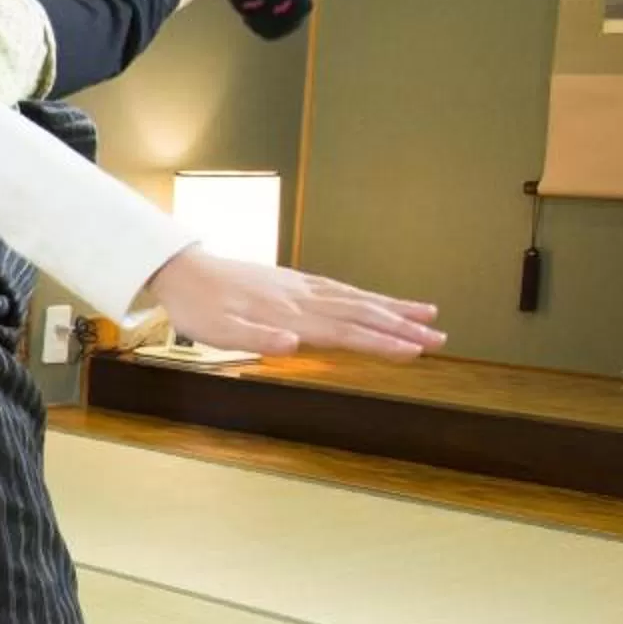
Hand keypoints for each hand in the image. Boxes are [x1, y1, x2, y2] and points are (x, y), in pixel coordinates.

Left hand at [142, 248, 443, 359]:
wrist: (181, 271)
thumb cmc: (198, 308)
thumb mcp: (217, 332)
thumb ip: (256, 339)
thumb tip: (293, 345)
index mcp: (288, 315)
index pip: (344, 332)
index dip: (380, 343)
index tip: (415, 352)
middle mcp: (301, 298)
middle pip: (361, 314)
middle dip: (402, 328)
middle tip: (441, 339)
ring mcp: (300, 287)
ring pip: (356, 298)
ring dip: (393, 308)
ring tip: (429, 314)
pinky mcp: (293, 281)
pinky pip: (341, 289)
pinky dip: (367, 296)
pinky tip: (379, 301)